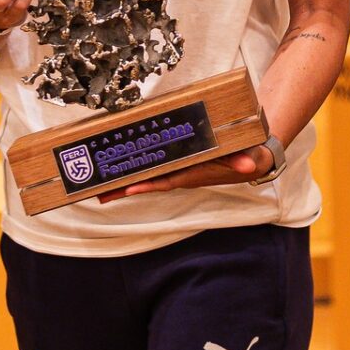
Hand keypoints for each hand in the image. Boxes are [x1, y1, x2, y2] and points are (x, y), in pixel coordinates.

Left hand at [94, 146, 273, 202]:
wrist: (250, 157)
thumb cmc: (246, 156)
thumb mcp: (249, 157)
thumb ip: (247, 160)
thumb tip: (249, 165)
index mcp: (195, 173)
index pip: (168, 180)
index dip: (149, 184)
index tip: (129, 187)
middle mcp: (183, 173)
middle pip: (150, 181)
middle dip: (125, 188)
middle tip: (99, 193)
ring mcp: (178, 169)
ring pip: (148, 176)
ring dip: (125, 182)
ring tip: (99, 188)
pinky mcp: (177, 161)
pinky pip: (153, 166)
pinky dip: (136, 169)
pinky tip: (119, 169)